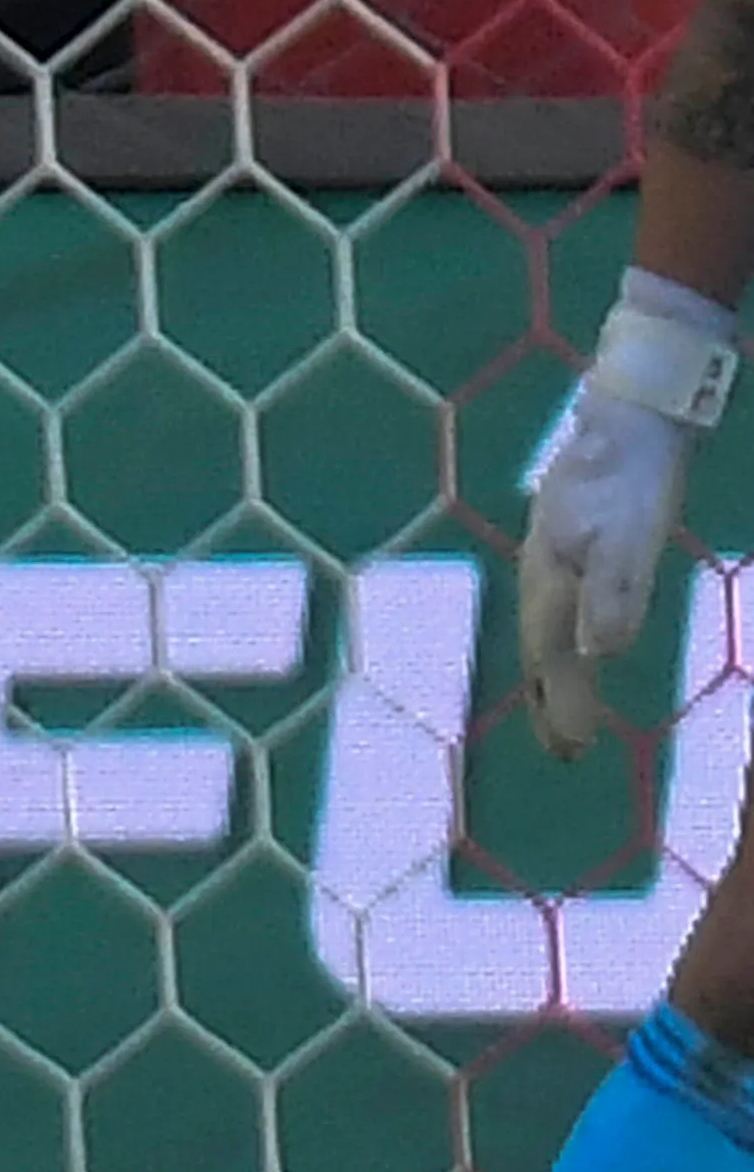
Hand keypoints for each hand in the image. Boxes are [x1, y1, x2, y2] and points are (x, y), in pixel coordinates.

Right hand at [523, 383, 702, 758]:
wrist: (625, 419)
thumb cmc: (630, 481)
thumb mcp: (630, 536)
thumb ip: (615, 592)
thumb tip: (602, 654)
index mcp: (552, 583)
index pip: (553, 660)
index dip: (562, 706)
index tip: (574, 752)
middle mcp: (542, 580)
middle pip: (541, 655)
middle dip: (549, 703)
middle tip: (564, 750)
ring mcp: (550, 562)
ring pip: (544, 633)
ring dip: (550, 676)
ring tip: (559, 708)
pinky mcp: (567, 547)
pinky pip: (556, 612)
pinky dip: (560, 641)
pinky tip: (573, 640)